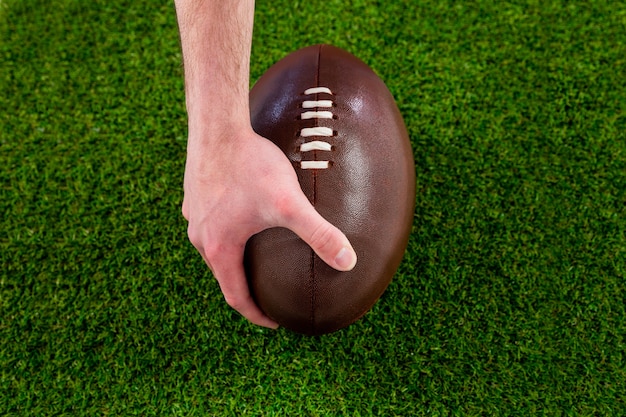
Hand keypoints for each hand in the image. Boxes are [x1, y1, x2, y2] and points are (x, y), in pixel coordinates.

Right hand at [182, 128, 356, 328]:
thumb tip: (348, 262)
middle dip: (248, 286)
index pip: (236, 297)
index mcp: (218, 247)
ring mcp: (193, 214)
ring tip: (260, 256)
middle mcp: (199, 235)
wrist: (218, 125)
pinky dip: (228, 230)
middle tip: (271, 290)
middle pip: (224, 273)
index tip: (275, 320)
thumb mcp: (289, 204)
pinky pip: (212, 222)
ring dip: (237, 257)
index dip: (257, 314)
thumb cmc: (250, 165)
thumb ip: (319, 233)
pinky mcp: (194, 194)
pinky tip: (246, 218)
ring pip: (216, 246)